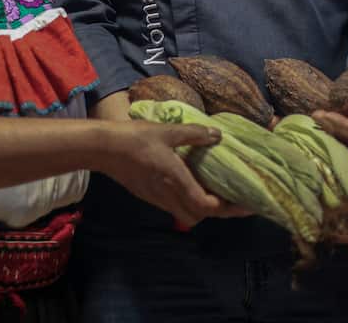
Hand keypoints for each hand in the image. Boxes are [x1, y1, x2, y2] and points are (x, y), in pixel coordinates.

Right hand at [100, 121, 226, 227]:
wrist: (103, 149)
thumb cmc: (136, 138)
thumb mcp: (168, 131)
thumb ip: (194, 134)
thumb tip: (218, 135)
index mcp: (176, 179)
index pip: (206, 205)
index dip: (227, 208)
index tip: (244, 203)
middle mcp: (167, 194)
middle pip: (198, 216)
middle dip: (218, 212)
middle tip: (233, 199)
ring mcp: (156, 198)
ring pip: (185, 214)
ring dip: (202, 209)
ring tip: (216, 193)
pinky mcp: (148, 196)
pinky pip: (174, 207)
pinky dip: (188, 203)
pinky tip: (192, 186)